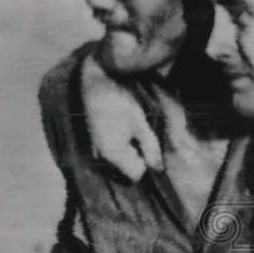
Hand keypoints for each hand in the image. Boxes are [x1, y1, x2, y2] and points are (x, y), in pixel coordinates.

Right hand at [81, 53, 162, 181]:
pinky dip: (121, 141)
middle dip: (139, 156)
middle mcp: (102, 153)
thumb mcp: (141, 123)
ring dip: (131, 148)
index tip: (153, 147)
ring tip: (135, 128)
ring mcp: (96, 144)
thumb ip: (150, 147)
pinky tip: (124, 125)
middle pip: (126, 168)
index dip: (148, 163)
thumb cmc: (120, 99)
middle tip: (145, 135)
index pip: (136, 175)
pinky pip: (112, 148)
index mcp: (114, 153)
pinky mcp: (95, 135)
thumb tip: (158, 168)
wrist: (97, 78)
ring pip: (120, 157)